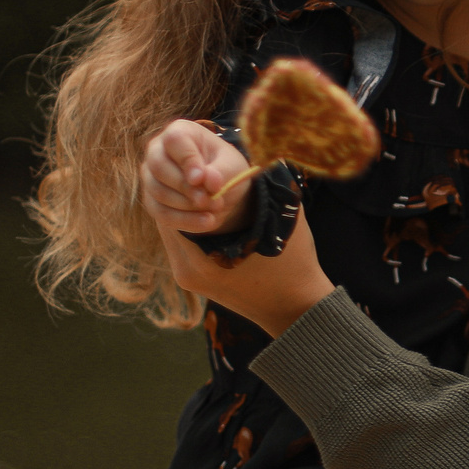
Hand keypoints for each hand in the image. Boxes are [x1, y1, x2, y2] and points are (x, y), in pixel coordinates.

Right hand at [141, 119, 254, 234]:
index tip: (201, 179)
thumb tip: (208, 181)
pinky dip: (185, 220)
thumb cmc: (224, 167)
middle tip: (213, 200)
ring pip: (158, 192)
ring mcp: (150, 176)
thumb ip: (220, 171)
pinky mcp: (152, 200)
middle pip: (159, 167)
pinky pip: (161, 213)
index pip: (174, 140)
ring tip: (215, 208)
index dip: (187, 160)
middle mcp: (157, 150)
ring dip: (188, 206)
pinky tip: (207, 222)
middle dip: (186, 187)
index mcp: (179, 132)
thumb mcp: (232, 165)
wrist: (221, 188)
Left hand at [154, 176, 336, 338]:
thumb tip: (250, 158)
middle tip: (202, 177)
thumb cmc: (293, 263)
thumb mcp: (279, 219)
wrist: (298, 311)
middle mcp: (186, 271)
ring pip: (175, 232)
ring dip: (189, 213)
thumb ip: (260, 188)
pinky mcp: (196, 283)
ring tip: (208, 194)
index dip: (187, 185)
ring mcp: (189, 279)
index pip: (174, 208)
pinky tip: (215, 216)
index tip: (203, 171)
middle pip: (169, 220)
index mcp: (199, 257)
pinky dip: (194, 229)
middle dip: (185, 197)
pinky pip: (184, 246)